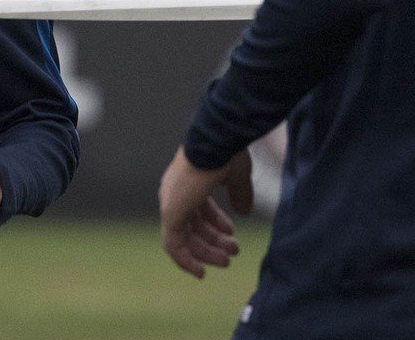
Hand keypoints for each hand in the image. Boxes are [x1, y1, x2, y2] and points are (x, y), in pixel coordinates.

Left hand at [158, 146, 252, 278]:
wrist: (215, 142)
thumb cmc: (226, 152)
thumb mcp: (237, 177)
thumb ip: (240, 194)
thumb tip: (244, 212)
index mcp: (188, 181)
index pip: (198, 208)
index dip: (215, 223)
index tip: (232, 233)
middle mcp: (176, 192)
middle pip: (192, 225)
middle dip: (213, 241)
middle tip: (233, 253)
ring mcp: (171, 203)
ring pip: (185, 238)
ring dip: (206, 252)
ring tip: (227, 261)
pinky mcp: (170, 214)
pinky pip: (173, 245)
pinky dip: (185, 260)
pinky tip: (201, 272)